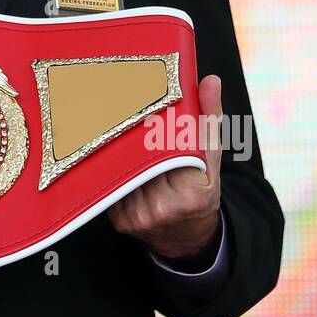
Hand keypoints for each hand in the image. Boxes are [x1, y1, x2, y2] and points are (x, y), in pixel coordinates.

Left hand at [107, 74, 223, 263]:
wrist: (187, 236)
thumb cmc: (200, 189)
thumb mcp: (211, 155)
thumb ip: (209, 117)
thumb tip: (210, 81)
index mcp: (191, 192)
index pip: (164, 150)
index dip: (148, 128)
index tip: (134, 102)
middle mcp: (162, 208)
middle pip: (136, 160)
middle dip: (127, 135)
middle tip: (113, 104)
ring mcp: (138, 217)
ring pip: (120, 171)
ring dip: (115, 150)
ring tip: (105, 122)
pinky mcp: (119, 221)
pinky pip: (110, 186)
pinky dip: (110, 169)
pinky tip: (107, 153)